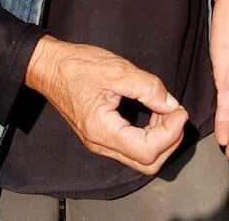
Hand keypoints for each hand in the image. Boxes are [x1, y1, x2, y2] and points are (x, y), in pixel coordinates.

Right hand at [24, 35, 189, 174]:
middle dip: (169, 140)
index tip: (179, 111)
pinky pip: (132, 148)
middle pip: (147, 163)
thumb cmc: (78, 66)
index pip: (147, 150)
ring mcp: (100, 143)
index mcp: (102, 131)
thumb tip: (171, 105)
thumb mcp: (118, 70)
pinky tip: (154, 115)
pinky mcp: (101, 137)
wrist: (49, 67)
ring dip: (161, 139)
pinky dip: (150, 136)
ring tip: (165, 111)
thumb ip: (149, 88)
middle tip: (176, 113)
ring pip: (141, 159)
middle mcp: (100, 144)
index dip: (171, 133)